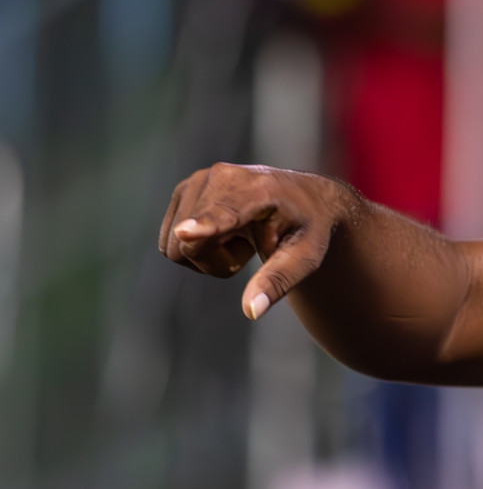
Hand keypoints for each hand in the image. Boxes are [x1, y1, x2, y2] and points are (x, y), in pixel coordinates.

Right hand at [158, 163, 354, 319]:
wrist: (304, 197)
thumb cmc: (307, 228)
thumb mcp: (305, 257)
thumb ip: (277, 281)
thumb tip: (252, 311)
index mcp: (259, 190)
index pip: (224, 214)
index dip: (203, 226)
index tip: (185, 234)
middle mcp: (221, 177)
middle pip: (190, 246)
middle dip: (217, 262)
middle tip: (251, 248)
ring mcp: (197, 181)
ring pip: (175, 246)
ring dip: (206, 254)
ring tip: (239, 237)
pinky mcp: (184, 190)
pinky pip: (170, 240)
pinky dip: (195, 245)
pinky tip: (224, 231)